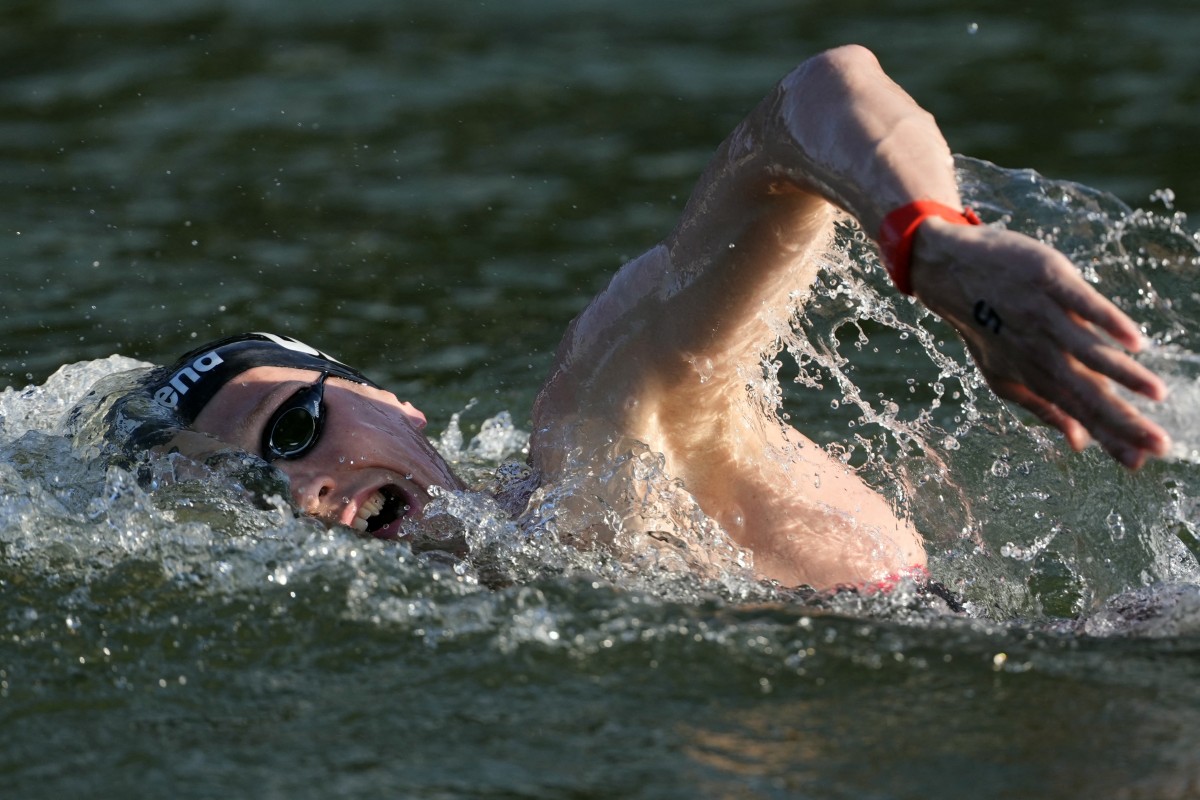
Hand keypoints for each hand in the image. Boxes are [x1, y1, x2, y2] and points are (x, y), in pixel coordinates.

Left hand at [908, 218, 1169, 468]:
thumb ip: (1044, 408)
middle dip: (1123, 420)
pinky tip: (1134, 341)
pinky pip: (1082, 303)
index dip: (1109, 438)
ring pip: (1089, 351)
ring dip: (1124, 374)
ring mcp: (1045, 316)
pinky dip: (1107, 321)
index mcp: (1036, 375)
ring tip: (1157, 394)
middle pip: (1088, 392)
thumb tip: (1079, 444)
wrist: (950, 274)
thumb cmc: (984, 328)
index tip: (1140, 462)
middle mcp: (1042, 352)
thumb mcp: (1005, 375)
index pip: (1080, 412)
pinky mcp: (1049, 281)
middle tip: (1160, 446)